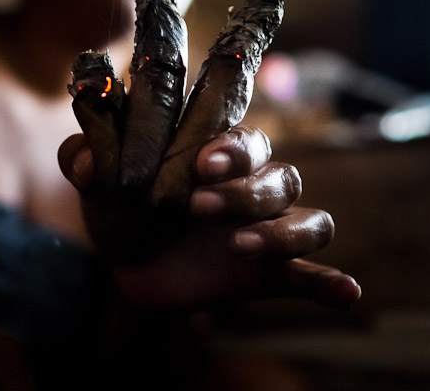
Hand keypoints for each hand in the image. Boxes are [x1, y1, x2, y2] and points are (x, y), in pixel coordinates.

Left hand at [59, 126, 360, 310]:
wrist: (125, 263)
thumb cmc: (120, 204)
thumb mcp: (96, 180)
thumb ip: (83, 157)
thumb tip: (84, 162)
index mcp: (215, 152)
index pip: (245, 136)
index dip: (234, 147)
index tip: (204, 161)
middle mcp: (250, 184)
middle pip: (279, 175)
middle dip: (244, 191)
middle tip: (198, 205)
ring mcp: (264, 228)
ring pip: (306, 219)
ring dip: (281, 233)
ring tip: (237, 246)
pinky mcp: (268, 274)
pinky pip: (310, 275)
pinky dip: (330, 282)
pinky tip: (346, 292)